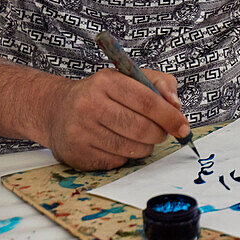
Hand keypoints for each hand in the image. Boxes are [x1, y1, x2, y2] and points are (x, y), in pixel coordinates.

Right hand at [41, 68, 191, 169]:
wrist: (57, 110)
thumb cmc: (101, 93)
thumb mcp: (127, 77)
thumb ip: (159, 84)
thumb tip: (176, 106)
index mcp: (106, 80)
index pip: (147, 100)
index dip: (170, 116)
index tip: (183, 126)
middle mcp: (89, 104)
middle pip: (140, 128)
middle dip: (159, 134)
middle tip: (162, 133)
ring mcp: (81, 130)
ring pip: (130, 148)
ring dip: (145, 147)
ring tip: (141, 138)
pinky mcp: (77, 153)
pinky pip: (116, 161)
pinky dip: (126, 156)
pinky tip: (119, 144)